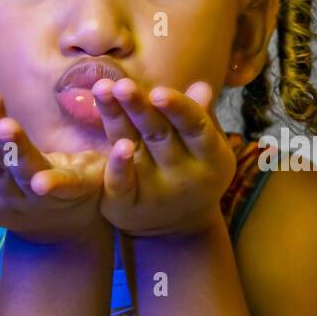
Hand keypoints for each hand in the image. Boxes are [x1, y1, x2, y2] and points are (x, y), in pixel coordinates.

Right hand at [0, 91, 108, 246]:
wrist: (73, 223)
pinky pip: (62, 188)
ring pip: (24, 172)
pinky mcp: (72, 195)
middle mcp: (9, 203)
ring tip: (6, 125)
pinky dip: (52, 184)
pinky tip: (44, 180)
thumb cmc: (23, 189)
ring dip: (15, 148)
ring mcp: (40, 202)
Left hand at [91, 78, 235, 237]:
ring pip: (136, 150)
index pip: (195, 127)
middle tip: (123, 85)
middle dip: (140, 109)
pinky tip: (114, 146)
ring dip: (120, 119)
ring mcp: (156, 193)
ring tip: (105, 89)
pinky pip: (121, 185)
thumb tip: (201, 86)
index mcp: (211, 156)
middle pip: (160, 135)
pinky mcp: (129, 206)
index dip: (178, 109)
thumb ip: (199, 116)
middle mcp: (185, 175)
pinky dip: (117, 167)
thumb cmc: (193, 171)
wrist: (178, 229)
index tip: (159, 91)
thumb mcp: (205, 148)